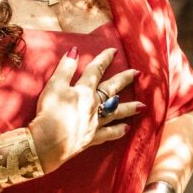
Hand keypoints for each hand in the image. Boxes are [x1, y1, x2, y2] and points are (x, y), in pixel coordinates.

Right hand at [29, 46, 143, 173]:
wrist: (49, 141)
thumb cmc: (50, 111)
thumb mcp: (55, 85)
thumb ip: (66, 68)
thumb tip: (75, 51)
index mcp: (84, 90)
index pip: (96, 71)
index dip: (104, 59)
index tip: (114, 51)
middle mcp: (94, 105)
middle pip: (112, 89)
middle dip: (124, 80)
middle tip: (138, 74)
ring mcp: (95, 122)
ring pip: (116, 112)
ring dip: (129, 108)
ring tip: (142, 106)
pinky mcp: (92, 137)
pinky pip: (109, 133)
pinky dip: (118, 130)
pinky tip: (127, 128)